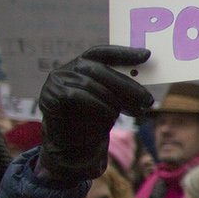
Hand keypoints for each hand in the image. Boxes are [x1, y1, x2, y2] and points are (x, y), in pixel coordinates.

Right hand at [38, 46, 152, 180]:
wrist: (72, 144)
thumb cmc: (94, 119)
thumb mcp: (111, 100)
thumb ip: (121, 88)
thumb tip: (142, 83)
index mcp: (82, 65)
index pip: (102, 53)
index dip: (123, 52)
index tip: (146, 54)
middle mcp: (67, 68)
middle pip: (100, 70)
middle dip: (127, 85)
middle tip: (148, 99)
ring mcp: (56, 80)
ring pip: (91, 84)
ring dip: (117, 100)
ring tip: (135, 112)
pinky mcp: (50, 95)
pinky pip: (78, 96)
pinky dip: (98, 106)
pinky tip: (111, 117)